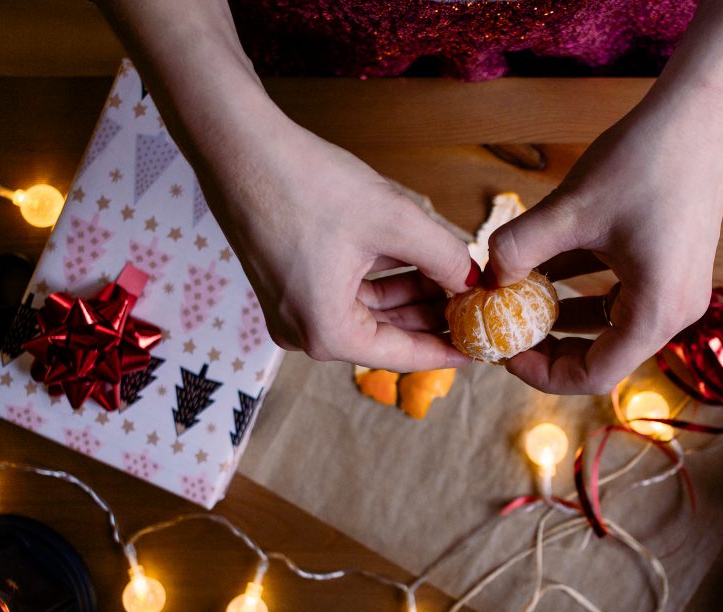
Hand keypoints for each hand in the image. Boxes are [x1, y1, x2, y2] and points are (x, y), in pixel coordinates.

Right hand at [200, 113, 477, 370]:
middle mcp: (305, 331)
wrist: (238, 145)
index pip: (404, 354)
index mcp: (327, 332)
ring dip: (413, 295)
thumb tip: (473, 280)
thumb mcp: (393, 220)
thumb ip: (443, 256)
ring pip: (371, 310)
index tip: (484, 348)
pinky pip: (349, 292)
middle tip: (478, 306)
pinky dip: (385, 278)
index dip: (450, 349)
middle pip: (387, 334)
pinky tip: (421, 262)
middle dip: (434, 317)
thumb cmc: (305, 183)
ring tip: (458, 279)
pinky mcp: (291, 282)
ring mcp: (293, 308)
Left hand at [486, 91, 722, 393]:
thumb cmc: (645, 161)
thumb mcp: (571, 210)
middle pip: (601, 354)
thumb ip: (519, 249)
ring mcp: (676, 289)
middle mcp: (674, 311)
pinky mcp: (670, 264)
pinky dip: (581, 286)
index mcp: (657, 313)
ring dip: (561, 315)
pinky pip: (619, 292)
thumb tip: (484, 279)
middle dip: (548, 344)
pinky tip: (543, 268)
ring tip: (516, 299)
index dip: (541, 372)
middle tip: (504, 327)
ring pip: (608, 322)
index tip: (502, 351)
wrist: (700, 112)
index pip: (593, 375)